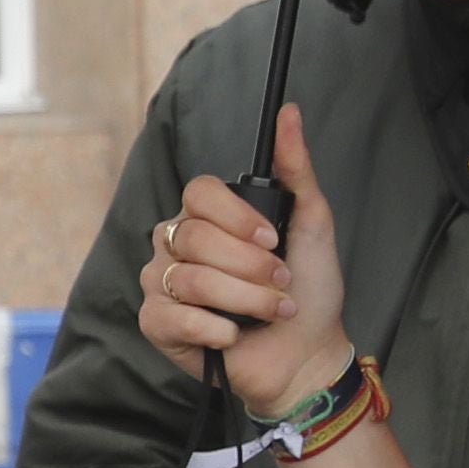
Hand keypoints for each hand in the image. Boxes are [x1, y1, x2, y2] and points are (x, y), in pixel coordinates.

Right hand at [136, 103, 356, 416]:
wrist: (306, 354)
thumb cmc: (310, 291)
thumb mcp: (312, 223)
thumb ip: (295, 169)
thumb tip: (290, 113)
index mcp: (208, 218)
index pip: (198, 193)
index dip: (237, 218)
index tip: (273, 240)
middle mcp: (177, 245)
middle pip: (195, 237)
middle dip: (250, 267)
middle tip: (281, 283)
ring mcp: (162, 283)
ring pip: (190, 278)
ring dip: (244, 300)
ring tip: (271, 312)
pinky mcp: (156, 324)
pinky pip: (173, 315)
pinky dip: (214, 329)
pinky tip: (233, 336)